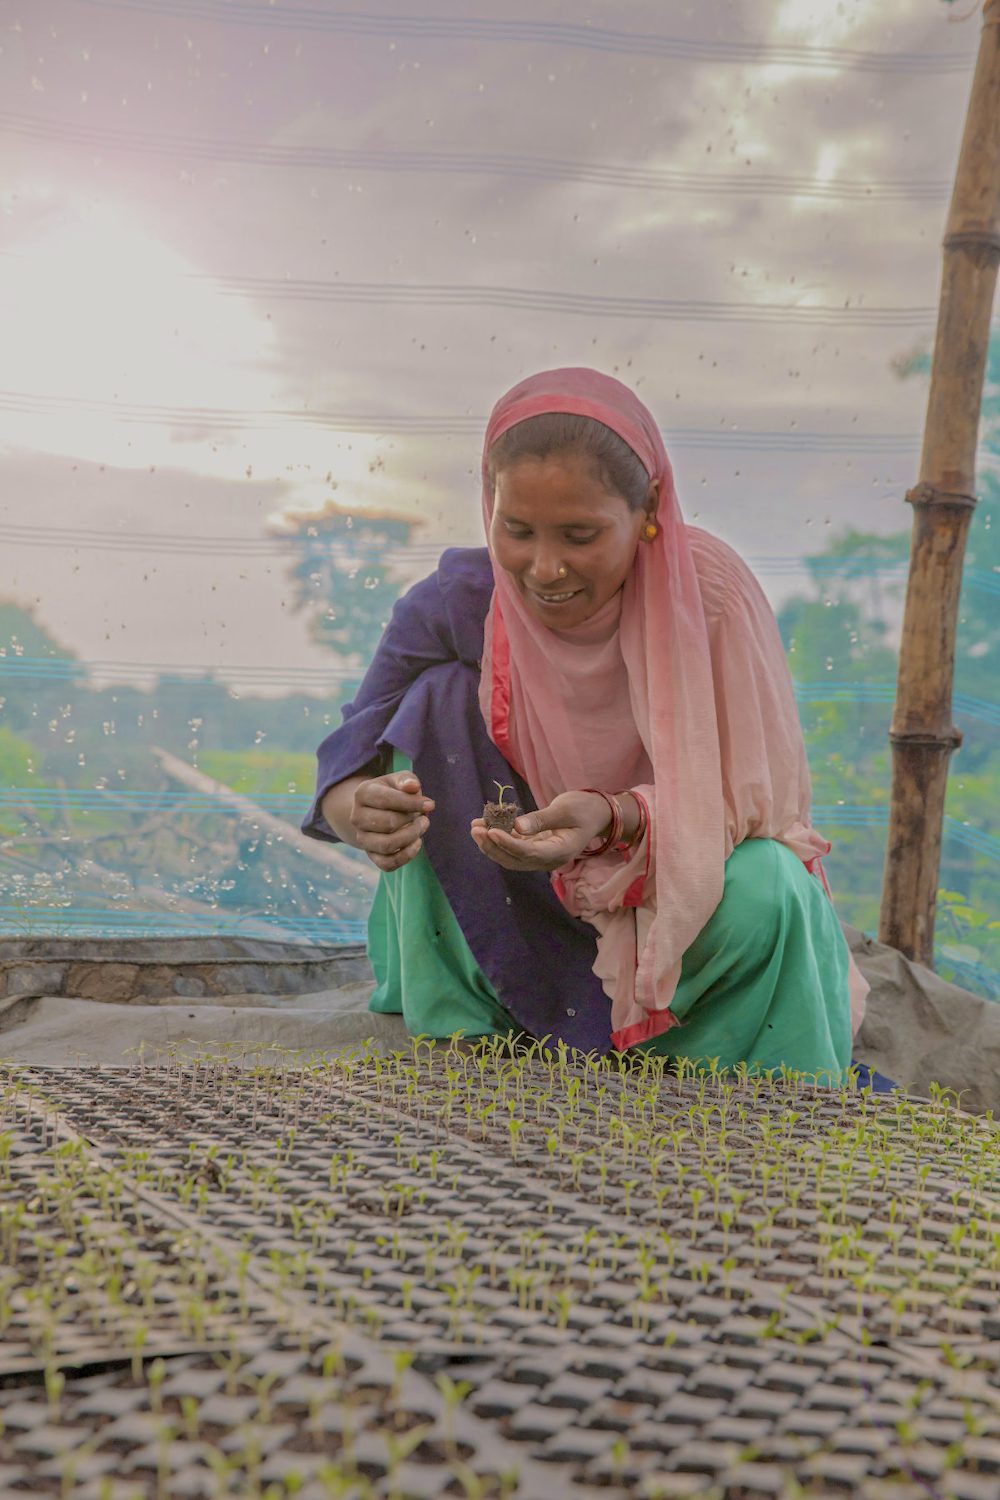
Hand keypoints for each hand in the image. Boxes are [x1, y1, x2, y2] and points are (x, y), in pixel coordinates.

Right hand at [351, 771, 434, 871]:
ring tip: (422, 828)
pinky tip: (416, 843)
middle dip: (412, 821)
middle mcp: (357, 817)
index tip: (430, 804)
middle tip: (424, 818)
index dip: (411, 803)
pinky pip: (387, 864)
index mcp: (362, 793)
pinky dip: (406, 856)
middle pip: (388, 823)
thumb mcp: (399, 780)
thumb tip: (413, 786)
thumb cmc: (394, 792)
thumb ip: (406, 780)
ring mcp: (362, 838)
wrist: (378, 810)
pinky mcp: (371, 855)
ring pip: (387, 845)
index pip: (386, 799)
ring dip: (411, 838)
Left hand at [470, 790, 608, 872]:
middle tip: (475, 829)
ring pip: (511, 857)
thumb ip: (541, 819)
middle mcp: (548, 859)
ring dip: (492, 844)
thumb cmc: (584, 809)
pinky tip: (485, 826)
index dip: (508, 844)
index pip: (528, 852)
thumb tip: (517, 827)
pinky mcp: (535, 848)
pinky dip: (499, 839)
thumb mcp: (565, 810)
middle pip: (515, 860)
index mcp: (560, 852)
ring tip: (475, 827)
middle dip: (493, 846)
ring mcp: (541, 856)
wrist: (597, 814)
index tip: (490, 831)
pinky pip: (514, 848)